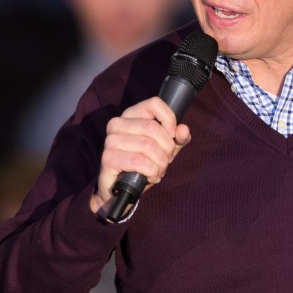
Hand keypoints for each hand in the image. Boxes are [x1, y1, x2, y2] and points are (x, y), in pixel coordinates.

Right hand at [89, 97, 190, 215]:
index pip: (154, 104)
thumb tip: (183, 130)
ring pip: (148, 146)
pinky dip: (151, 172)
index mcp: (131, 114)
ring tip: (158, 170)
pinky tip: (150, 176)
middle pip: (153, 128)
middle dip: (167, 148)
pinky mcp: (108, 157)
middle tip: (166, 160)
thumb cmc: (144, 163)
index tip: (173, 136)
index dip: (169, 120)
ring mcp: (111, 140)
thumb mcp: (166, 148)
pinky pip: (138, 161)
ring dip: (160, 163)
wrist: (122, 188)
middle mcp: (117, 123)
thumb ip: (178, 138)